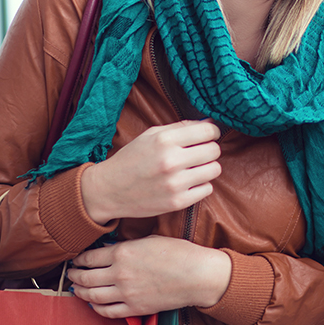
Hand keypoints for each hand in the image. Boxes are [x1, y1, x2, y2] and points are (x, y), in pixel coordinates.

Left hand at [66, 235, 230, 317]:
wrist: (197, 275)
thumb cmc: (178, 253)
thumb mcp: (150, 240)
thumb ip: (127, 245)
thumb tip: (110, 250)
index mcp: (123, 253)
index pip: (90, 258)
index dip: (79, 259)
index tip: (76, 260)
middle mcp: (120, 274)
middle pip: (86, 278)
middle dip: (75, 276)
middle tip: (71, 275)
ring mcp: (126, 293)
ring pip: (92, 296)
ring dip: (80, 293)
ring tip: (77, 289)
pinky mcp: (135, 308)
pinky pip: (107, 311)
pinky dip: (96, 308)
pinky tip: (94, 304)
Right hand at [80, 119, 221, 223]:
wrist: (108, 190)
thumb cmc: (132, 158)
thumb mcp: (151, 134)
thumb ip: (181, 127)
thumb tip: (210, 122)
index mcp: (164, 140)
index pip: (208, 130)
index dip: (212, 131)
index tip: (208, 135)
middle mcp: (171, 161)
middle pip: (214, 150)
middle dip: (210, 149)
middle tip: (199, 153)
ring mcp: (175, 183)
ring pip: (215, 170)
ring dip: (207, 168)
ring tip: (194, 168)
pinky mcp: (177, 202)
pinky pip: (207, 189)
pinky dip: (201, 185)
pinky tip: (188, 182)